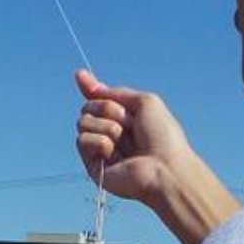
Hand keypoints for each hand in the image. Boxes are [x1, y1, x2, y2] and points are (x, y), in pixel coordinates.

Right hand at [75, 68, 239, 243]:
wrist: (164, 167)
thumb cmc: (162, 136)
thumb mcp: (144, 102)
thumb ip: (115, 92)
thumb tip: (84, 79)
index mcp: (124, 118)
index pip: (99, 99)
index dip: (89, 88)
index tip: (79, 75)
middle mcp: (110, 133)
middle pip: (88, 107)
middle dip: (107, 109)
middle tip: (129, 123)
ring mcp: (101, 150)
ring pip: (83, 123)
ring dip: (107, 127)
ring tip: (125, 142)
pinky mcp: (93, 166)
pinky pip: (82, 141)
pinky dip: (100, 142)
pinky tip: (114, 153)